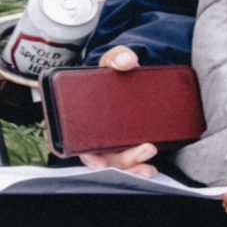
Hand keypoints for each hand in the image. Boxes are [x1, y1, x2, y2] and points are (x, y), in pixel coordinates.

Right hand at [74, 48, 157, 173]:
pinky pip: (131, 160)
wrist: (131, 74)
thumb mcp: (113, 61)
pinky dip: (139, 167)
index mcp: (80, 118)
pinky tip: (151, 170)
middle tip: (145, 150)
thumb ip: (117, 57)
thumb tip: (127, 61)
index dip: (85, 155)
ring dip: (132, 168)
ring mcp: (112, 140)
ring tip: (148, 167)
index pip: (75, 142)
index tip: (97, 160)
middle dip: (122, 160)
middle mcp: (93, 134)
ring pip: (117, 162)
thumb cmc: (113, 73)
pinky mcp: (130, 141)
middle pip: (102, 156)